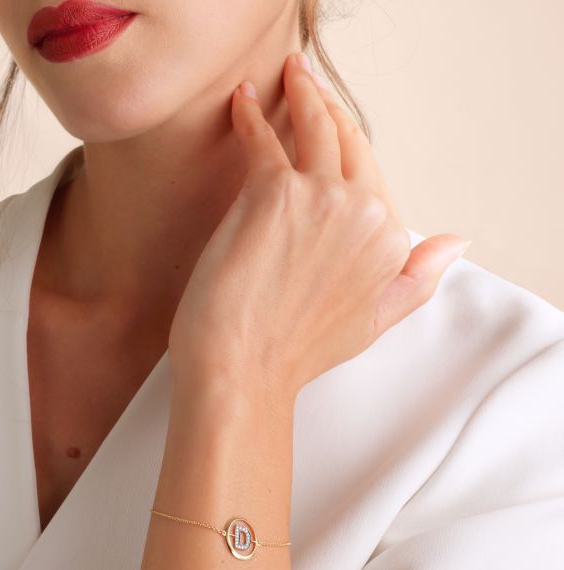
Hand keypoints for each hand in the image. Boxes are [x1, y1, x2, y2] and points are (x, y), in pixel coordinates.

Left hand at [168, 51, 470, 404]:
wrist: (242, 369)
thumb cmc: (294, 351)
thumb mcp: (374, 321)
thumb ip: (416, 279)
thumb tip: (455, 244)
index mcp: (390, 242)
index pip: (373, 177)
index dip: (351, 149)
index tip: (333, 129)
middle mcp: (364, 213)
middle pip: (350, 142)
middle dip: (330, 107)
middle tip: (309, 84)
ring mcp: (322, 198)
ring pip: (315, 127)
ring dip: (302, 92)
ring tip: (288, 75)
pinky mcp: (273, 192)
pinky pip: (262, 137)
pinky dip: (249, 114)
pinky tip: (241, 98)